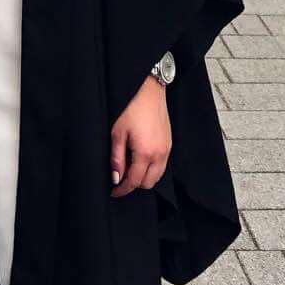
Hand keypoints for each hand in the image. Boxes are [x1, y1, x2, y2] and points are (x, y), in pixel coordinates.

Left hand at [110, 75, 171, 197]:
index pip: (134, 182)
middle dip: (133, 185)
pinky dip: (151, 169)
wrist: (150, 93)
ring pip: (157, 177)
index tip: (114, 192)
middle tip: (120, 177)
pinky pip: (162, 166)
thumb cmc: (131, 110)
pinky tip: (140, 159)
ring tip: (129, 167)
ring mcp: (167, 150)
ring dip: (143, 178)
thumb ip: (116, 158)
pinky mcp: (169, 145)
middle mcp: (160, 155)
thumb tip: (116, 178)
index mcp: (145, 153)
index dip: (122, 190)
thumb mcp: (117, 133)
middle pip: (147, 183)